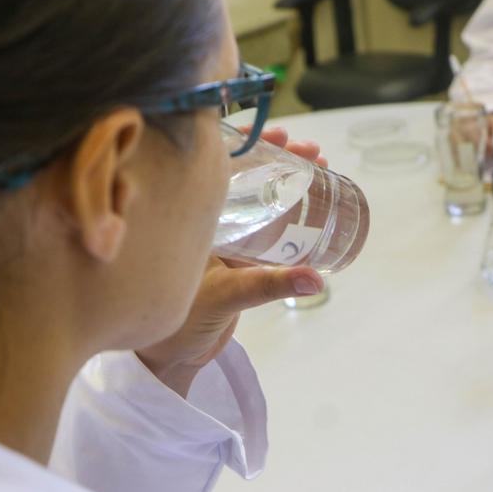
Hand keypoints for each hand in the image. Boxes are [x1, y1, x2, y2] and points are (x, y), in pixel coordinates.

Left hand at [136, 127, 325, 396]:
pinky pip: (267, 224)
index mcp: (194, 218)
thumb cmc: (182, 322)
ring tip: (319, 165)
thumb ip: (270, 286)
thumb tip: (316, 279)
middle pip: (248, 175)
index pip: (222, 165)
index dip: (252, 143)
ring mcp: (227, 237)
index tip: (281, 135)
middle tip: (314, 151)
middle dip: (282, 157)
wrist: (172, 356)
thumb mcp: (228, 295)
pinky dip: (289, 210)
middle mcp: (210, 221)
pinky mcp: (240, 257)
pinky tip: (312, 201)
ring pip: (259, 196)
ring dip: (288, 178)